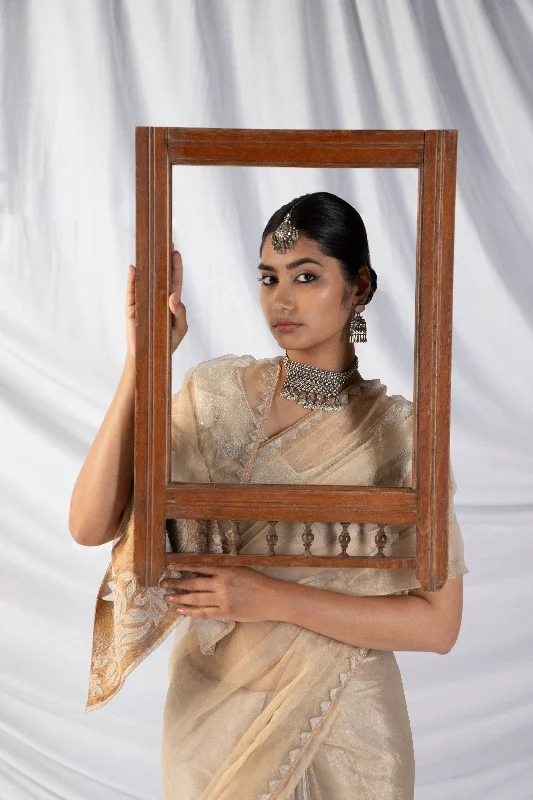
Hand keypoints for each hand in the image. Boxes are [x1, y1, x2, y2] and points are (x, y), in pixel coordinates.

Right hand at [125, 244, 187, 360]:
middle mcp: (157, 298)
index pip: (175, 281)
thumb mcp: (180, 329)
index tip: (176, 252)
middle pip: (161, 275)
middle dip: (163, 260)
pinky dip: (132, 280)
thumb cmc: (167, 343)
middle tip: (165, 243)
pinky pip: (132, 292)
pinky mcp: (133, 308)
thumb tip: (174, 296)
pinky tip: (134, 268)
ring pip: (145, 280)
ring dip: (147, 265)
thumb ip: (180, 313)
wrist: (149, 357)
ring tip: (149, 250)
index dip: (176, 267)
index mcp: (171, 302)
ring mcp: (144, 301)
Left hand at [162, 563, 278, 622]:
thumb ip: (224, 571)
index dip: (183, 567)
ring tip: (167, 596)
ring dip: (179, 597)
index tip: (170, 566)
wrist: (272, 599)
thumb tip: (206, 571)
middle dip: (176, 583)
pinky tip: (181, 610)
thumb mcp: (241, 570)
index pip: (199, 568)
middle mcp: (221, 584)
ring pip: (195, 598)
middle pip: (193, 583)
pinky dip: (191, 611)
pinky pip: (204, 612)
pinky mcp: (225, 613)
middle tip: (162, 583)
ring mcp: (222, 599)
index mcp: (225, 570)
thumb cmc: (259, 583)